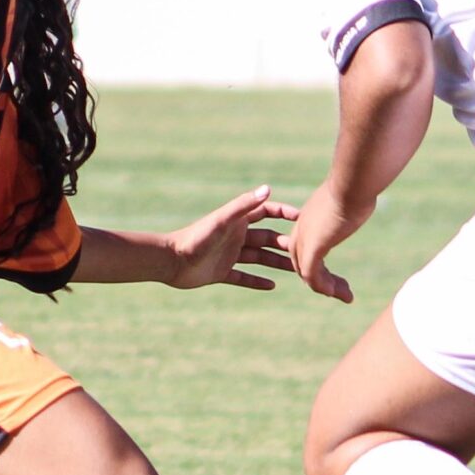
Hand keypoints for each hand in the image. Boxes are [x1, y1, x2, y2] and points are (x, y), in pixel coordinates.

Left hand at [162, 185, 298, 291]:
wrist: (170, 261)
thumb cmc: (195, 238)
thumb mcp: (222, 220)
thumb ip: (244, 205)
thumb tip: (268, 189)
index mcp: (236, 221)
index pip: (265, 211)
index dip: (283, 212)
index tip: (301, 218)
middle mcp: (235, 236)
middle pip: (266, 237)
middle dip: (284, 242)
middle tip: (303, 251)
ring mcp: (229, 255)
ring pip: (259, 258)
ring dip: (276, 263)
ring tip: (295, 271)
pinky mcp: (222, 272)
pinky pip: (244, 277)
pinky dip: (257, 281)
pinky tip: (273, 286)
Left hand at [287, 181, 370, 303]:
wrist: (353, 181)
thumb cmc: (358, 184)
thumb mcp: (352, 196)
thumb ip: (350, 203)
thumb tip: (364, 197)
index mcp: (308, 217)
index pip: (305, 248)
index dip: (318, 265)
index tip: (336, 276)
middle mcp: (301, 229)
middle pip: (302, 263)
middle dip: (322, 280)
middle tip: (342, 290)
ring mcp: (305, 238)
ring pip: (307, 273)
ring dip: (327, 288)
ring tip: (347, 297)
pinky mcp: (313, 247)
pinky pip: (312, 275)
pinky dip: (323, 287)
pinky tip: (338, 293)